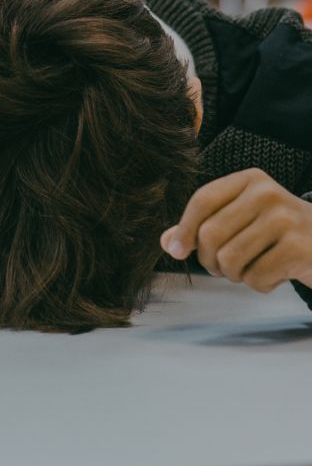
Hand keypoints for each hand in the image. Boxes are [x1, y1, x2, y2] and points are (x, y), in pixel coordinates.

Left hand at [162, 168, 311, 291]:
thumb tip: (167, 243)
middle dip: (209, 259)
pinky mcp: (299, 249)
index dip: (184, 228)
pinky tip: (274, 276)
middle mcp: (268, 194)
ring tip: (248, 270)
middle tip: (220, 267)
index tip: (175, 250)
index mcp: (250, 180)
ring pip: (230, 258)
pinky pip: (256, 277)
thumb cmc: (278, 233)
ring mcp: (286, 220)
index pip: (203, 200)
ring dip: (233, 274)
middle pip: (211, 233)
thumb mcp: (242, 218)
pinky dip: (259, 285)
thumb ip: (203, 226)